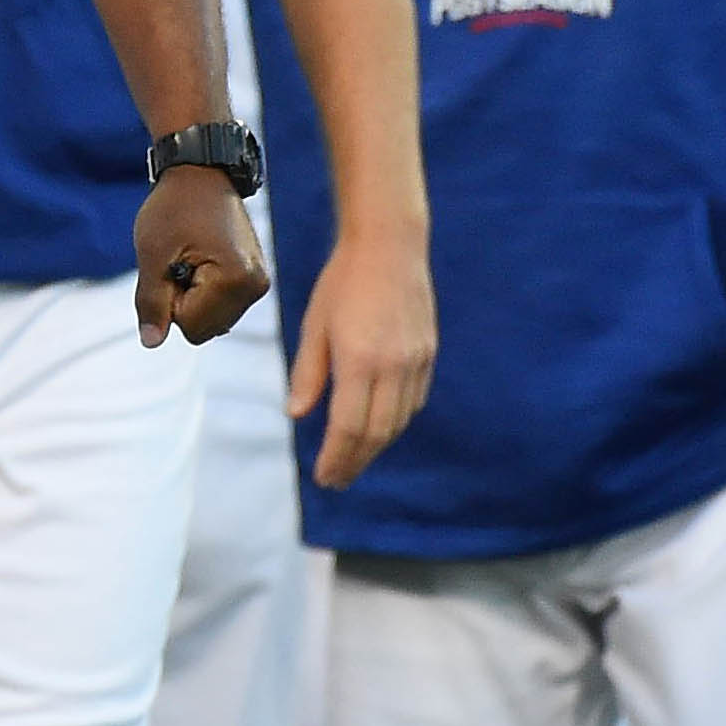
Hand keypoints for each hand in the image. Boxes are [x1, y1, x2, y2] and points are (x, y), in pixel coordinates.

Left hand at [131, 163, 268, 346]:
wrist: (200, 173)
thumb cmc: (174, 207)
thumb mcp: (153, 254)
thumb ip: (152, 302)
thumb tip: (151, 342)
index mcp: (236, 281)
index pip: (191, 327)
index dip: (169, 301)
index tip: (171, 264)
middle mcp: (255, 287)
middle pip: (205, 329)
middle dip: (182, 302)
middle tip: (179, 260)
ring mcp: (258, 283)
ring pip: (212, 321)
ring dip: (193, 297)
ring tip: (191, 257)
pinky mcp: (254, 278)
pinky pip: (221, 306)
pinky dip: (204, 291)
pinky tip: (201, 259)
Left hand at [288, 226, 436, 487]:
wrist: (389, 246)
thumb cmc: (342, 282)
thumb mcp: (315, 325)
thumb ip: (308, 373)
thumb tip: (297, 414)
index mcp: (360, 360)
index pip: (349, 427)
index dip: (336, 458)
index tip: (324, 478)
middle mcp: (393, 367)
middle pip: (377, 433)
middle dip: (355, 461)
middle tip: (336, 479)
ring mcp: (416, 362)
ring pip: (398, 422)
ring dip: (375, 446)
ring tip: (352, 459)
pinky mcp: (428, 354)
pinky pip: (413, 402)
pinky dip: (395, 422)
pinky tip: (378, 427)